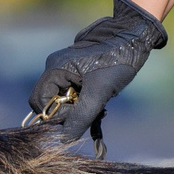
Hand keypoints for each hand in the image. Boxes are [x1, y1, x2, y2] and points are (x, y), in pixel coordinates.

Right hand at [29, 0, 167, 145]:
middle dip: (68, 114)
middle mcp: (56, 66)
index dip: (54, 117)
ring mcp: (67, 66)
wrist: (134, 34)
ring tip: (100, 107)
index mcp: (54, 69)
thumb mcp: (98, 94)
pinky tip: (103, 100)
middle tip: (91, 115)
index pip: (39, 103)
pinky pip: (75, 90)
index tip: (77, 119)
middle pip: (51, 101)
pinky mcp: (80, 68)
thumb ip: (80, 118)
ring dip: (79, 108)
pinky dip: (86, 100)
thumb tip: (64, 139)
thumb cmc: (116, 61)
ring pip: (64, 98)